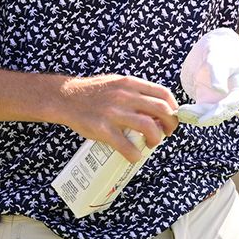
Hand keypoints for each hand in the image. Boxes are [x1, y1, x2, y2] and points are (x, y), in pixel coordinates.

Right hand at [55, 74, 178, 161]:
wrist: (64, 98)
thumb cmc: (92, 93)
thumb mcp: (115, 83)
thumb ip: (135, 93)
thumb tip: (157, 110)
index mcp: (129, 83)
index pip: (163, 93)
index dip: (174, 108)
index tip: (171, 118)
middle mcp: (124, 96)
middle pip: (162, 110)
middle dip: (170, 125)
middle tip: (165, 134)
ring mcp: (113, 113)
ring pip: (149, 127)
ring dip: (156, 139)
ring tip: (150, 144)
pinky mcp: (103, 129)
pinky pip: (127, 146)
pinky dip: (136, 154)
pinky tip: (134, 155)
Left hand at [175, 28, 238, 126]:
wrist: (216, 46)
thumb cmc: (221, 50)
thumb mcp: (219, 58)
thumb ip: (218, 74)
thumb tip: (220, 90)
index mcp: (238, 91)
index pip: (229, 107)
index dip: (216, 114)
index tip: (202, 119)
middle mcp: (228, 99)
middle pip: (216, 114)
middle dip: (201, 117)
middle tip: (183, 113)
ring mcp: (215, 99)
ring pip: (206, 114)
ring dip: (193, 117)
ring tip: (178, 113)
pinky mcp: (203, 97)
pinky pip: (197, 110)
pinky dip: (189, 112)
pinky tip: (177, 112)